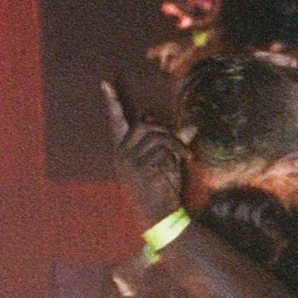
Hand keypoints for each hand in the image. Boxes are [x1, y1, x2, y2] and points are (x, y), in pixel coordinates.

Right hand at [103, 80, 188, 222]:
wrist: (160, 213)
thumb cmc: (162, 188)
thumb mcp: (169, 160)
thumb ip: (175, 141)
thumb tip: (192, 126)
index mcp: (123, 151)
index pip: (116, 122)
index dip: (112, 102)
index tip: (105, 83)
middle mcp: (121, 154)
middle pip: (144, 125)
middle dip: (166, 130)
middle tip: (181, 144)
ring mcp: (128, 161)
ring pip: (155, 135)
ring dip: (175, 143)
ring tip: (186, 155)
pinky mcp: (139, 167)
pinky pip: (162, 148)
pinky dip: (177, 152)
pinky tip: (185, 161)